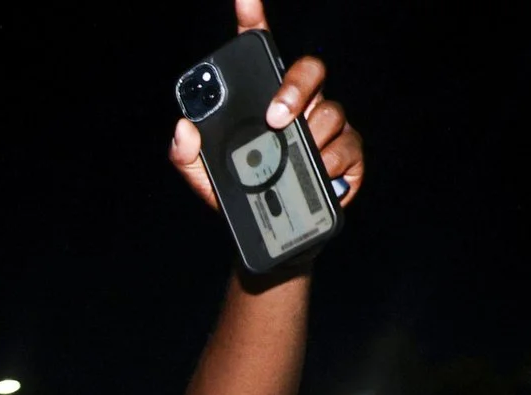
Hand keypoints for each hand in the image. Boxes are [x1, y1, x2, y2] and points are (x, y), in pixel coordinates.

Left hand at [171, 3, 364, 213]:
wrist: (271, 237)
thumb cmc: (239, 195)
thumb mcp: (204, 177)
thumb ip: (186, 154)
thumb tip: (183, 129)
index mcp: (262, 99)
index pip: (260, 51)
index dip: (253, 20)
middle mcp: (298, 103)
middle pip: (309, 71)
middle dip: (296, 88)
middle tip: (276, 117)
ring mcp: (326, 125)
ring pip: (330, 112)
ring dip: (311, 138)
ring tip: (294, 162)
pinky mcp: (347, 152)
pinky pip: (347, 146)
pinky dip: (331, 163)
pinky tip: (319, 175)